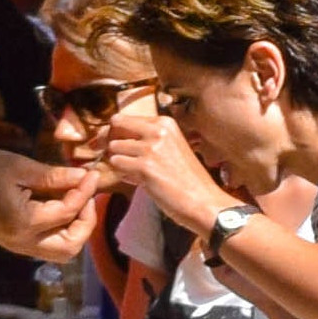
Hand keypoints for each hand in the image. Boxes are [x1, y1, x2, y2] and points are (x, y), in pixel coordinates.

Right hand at [0, 146, 103, 264]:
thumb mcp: (18, 167)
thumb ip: (53, 176)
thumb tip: (84, 177)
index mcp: (24, 222)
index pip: (68, 213)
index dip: (85, 192)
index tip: (92, 174)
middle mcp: (24, 242)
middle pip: (71, 247)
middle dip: (86, 223)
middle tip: (87, 197)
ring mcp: (20, 247)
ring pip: (62, 253)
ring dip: (77, 232)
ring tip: (76, 204)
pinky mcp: (18, 245)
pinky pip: (50, 248)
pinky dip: (63, 233)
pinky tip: (62, 210)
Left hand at [94, 101, 238, 232]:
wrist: (203, 201)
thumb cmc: (187, 178)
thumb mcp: (171, 147)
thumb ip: (148, 138)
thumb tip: (114, 138)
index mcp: (165, 122)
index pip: (125, 118)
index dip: (117, 131)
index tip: (118, 144)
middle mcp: (158, 130)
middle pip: (115, 128)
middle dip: (113, 144)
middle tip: (122, 159)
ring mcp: (151, 147)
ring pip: (114, 148)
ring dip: (119, 161)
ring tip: (135, 172)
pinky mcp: (145, 167)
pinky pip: (117, 165)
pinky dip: (123, 174)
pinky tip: (138, 181)